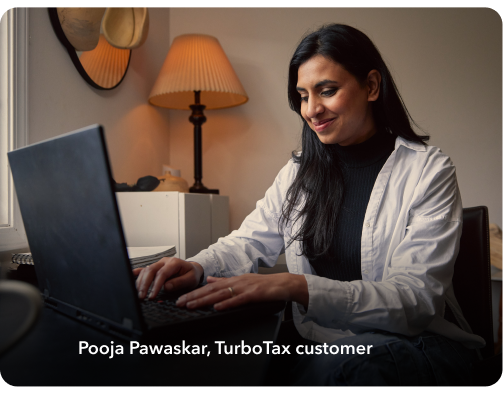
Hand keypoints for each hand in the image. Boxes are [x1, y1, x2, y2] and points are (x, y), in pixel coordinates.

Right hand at [133, 257, 203, 299]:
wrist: (193, 269)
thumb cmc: (192, 274)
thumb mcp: (191, 279)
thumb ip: (179, 282)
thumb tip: (166, 287)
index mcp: (174, 263)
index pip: (162, 273)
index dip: (155, 285)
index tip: (152, 296)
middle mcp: (165, 261)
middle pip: (150, 270)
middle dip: (145, 284)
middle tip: (142, 296)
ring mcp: (159, 263)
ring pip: (146, 270)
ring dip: (141, 282)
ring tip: (139, 294)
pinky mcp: (156, 267)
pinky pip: (145, 269)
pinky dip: (138, 273)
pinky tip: (131, 276)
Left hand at [175, 273, 307, 310]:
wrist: (284, 284)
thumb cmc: (264, 284)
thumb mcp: (242, 280)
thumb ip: (225, 281)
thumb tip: (209, 280)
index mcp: (233, 280)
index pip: (210, 287)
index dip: (195, 292)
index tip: (182, 298)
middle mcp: (236, 282)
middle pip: (211, 290)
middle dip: (194, 296)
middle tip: (180, 303)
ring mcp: (245, 288)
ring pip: (221, 294)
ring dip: (205, 300)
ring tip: (192, 305)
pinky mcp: (254, 294)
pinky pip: (238, 300)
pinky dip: (227, 304)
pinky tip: (217, 308)